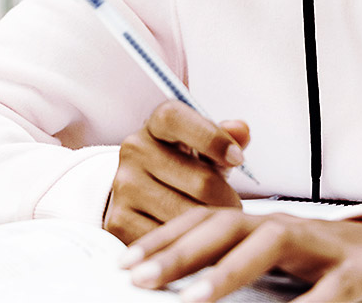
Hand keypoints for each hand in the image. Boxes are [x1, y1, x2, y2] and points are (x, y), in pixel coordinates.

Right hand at [104, 101, 250, 243]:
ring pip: (188, 213)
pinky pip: (170, 238)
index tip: (238, 159)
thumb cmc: (180, 166)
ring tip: (220, 226)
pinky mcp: (120, 221)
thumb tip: (241, 129)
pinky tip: (195, 239)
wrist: (138, 193)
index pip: (176, 119)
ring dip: (212, 226)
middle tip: (236, 209)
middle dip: (227, 200)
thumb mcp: (202, 147)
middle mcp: (134, 151)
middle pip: (200, 180)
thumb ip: (224, 136)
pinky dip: (188, 243)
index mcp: (155, 126)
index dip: (211, 138)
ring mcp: (124, 187)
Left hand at [121, 207, 361, 301]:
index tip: (124, 264)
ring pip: (269, 244)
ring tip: (192, 301)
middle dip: (179, 252)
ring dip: (227, 272)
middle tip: (137, 279)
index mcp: (263, 225)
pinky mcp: (356, 274)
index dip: (164, 239)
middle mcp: (288, 228)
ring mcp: (323, 247)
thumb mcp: (280, 259)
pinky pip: (326, 291)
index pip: (205, 222)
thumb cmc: (330, 261)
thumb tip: (181, 286)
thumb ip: (237, 266)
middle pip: (226, 226)